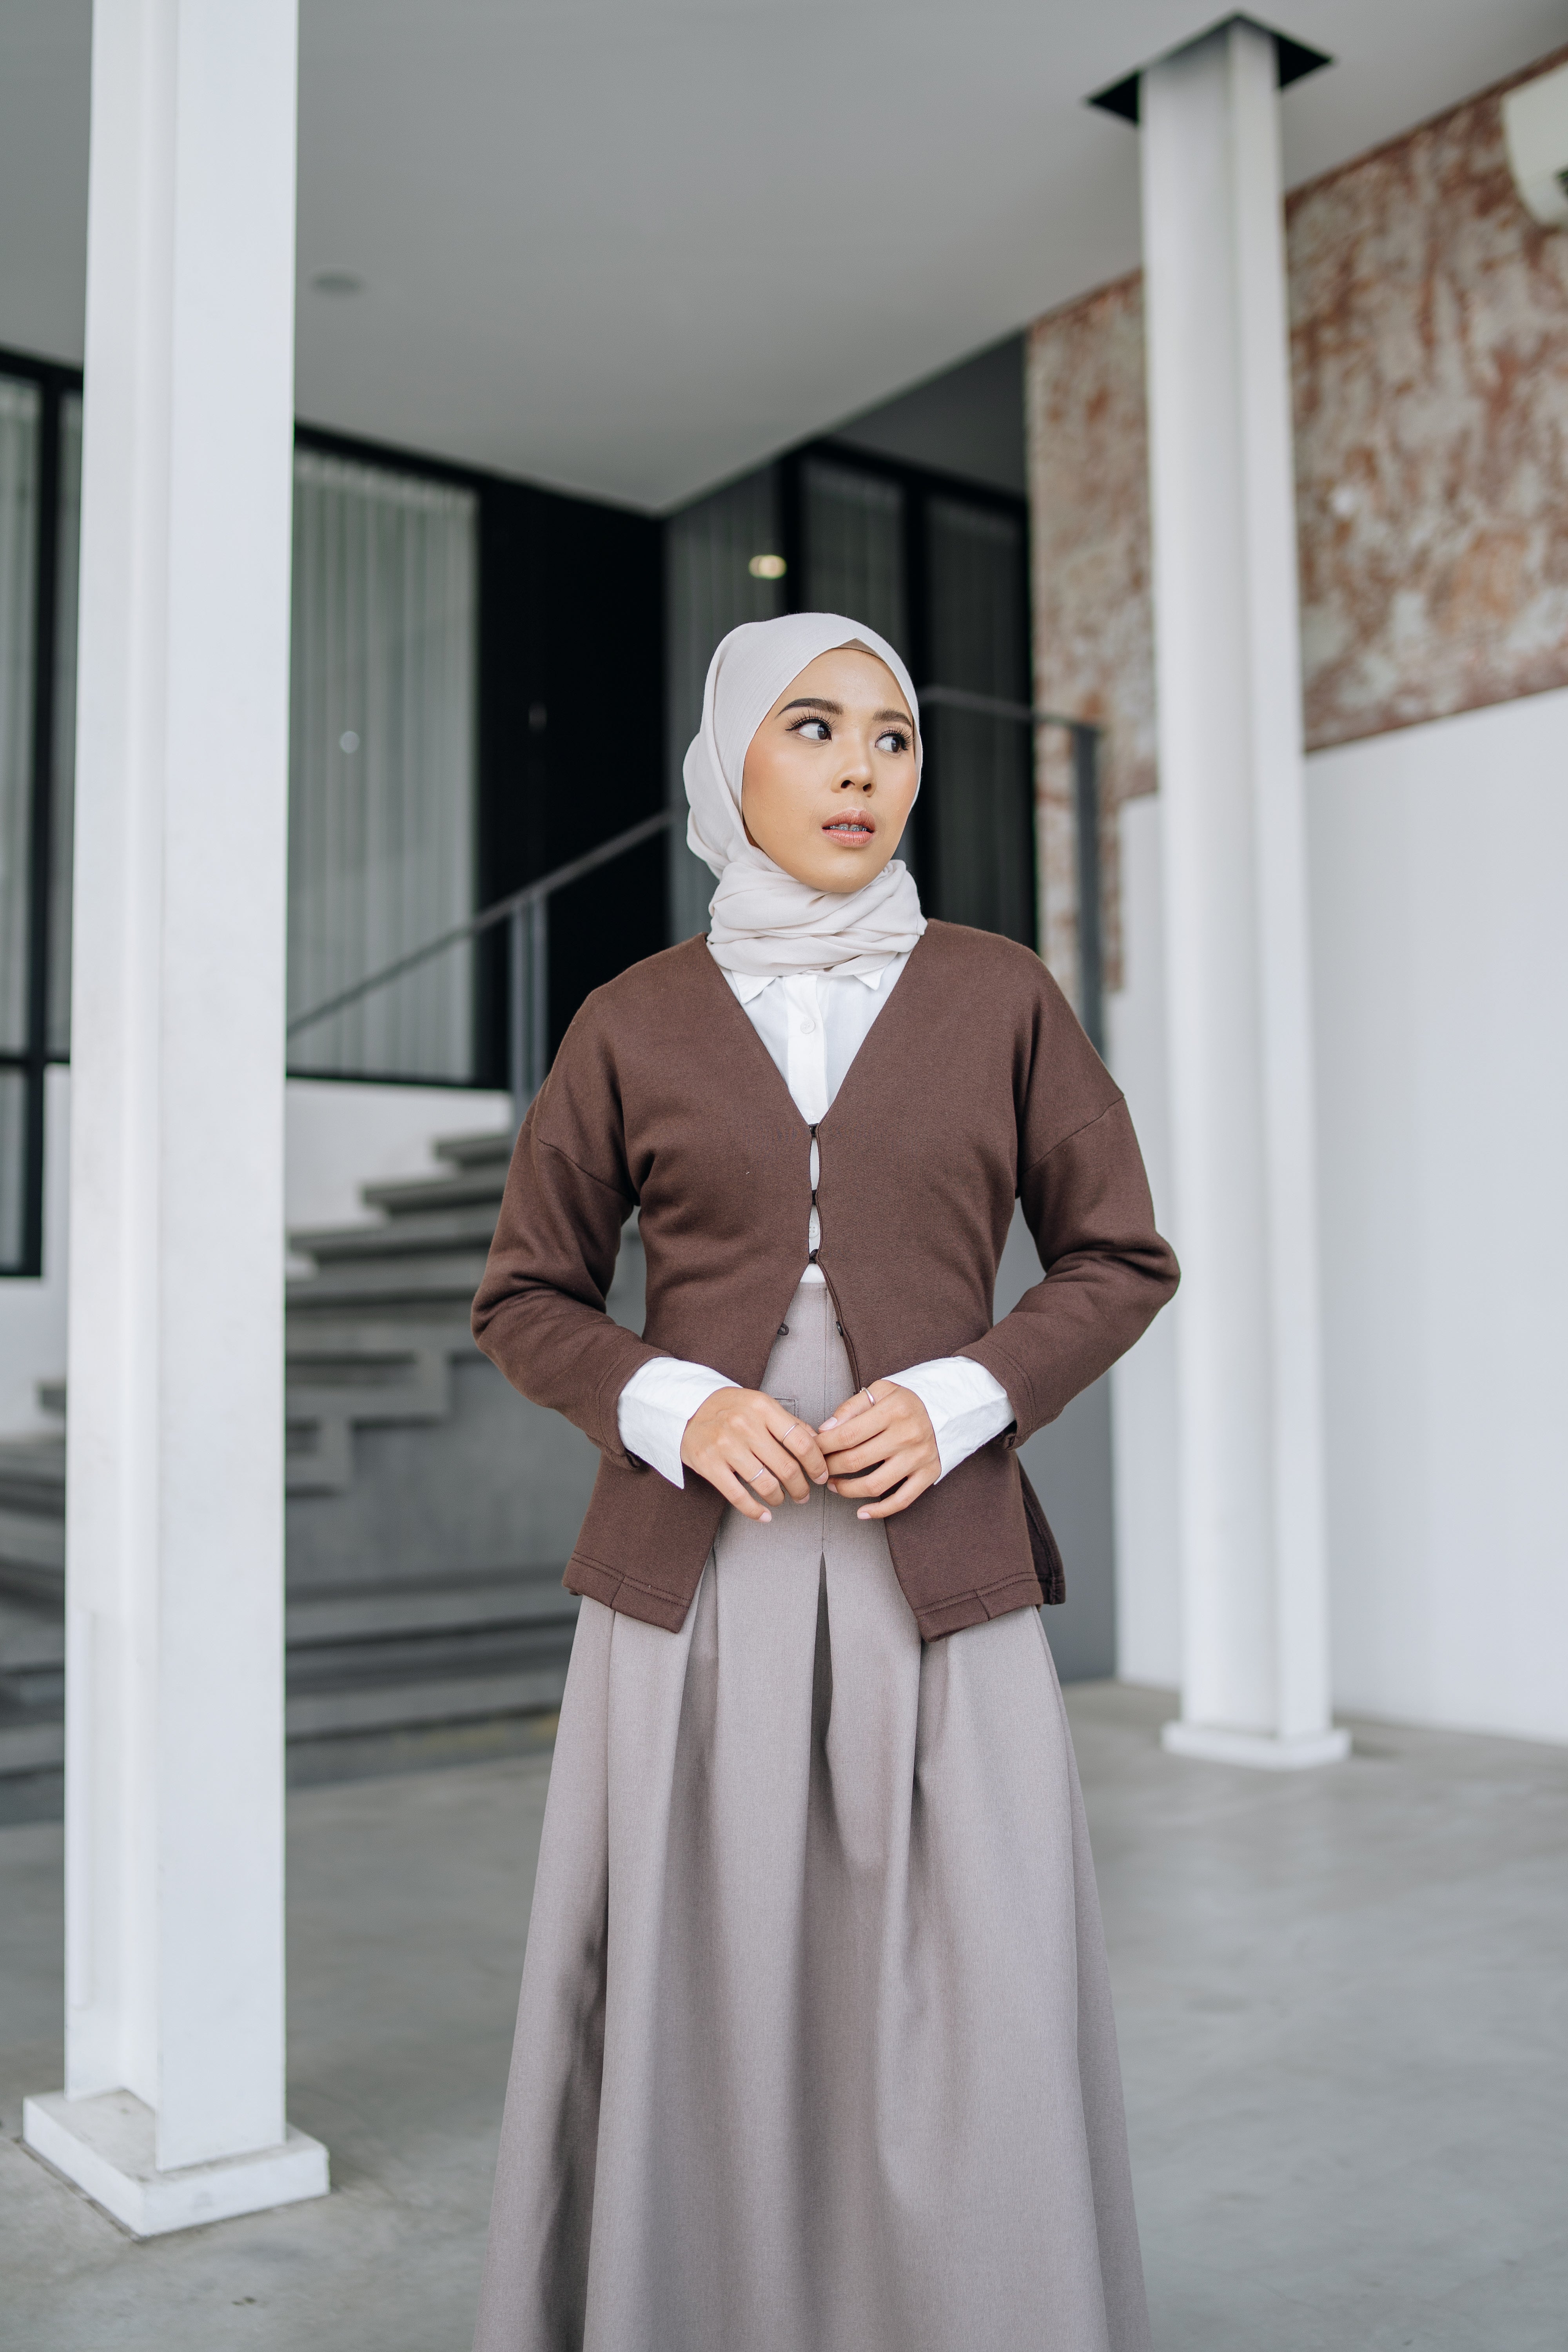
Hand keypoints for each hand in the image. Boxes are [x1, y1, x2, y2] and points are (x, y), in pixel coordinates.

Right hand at [680, 1388, 831, 1521]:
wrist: (685, 1408)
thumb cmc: (728, 1408)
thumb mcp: (760, 1404)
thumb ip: (788, 1423)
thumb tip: (818, 1443)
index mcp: (762, 1407)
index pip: (800, 1440)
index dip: (816, 1463)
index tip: (821, 1476)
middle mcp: (745, 1425)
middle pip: (786, 1466)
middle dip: (801, 1487)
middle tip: (804, 1494)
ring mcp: (725, 1445)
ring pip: (764, 1484)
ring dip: (779, 1498)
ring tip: (782, 1499)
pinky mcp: (709, 1464)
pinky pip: (738, 1496)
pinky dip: (754, 1511)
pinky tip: (764, 1515)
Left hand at [817, 1382, 938, 1519]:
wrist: (949, 1407)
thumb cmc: (909, 1401)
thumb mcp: (881, 1391)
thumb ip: (852, 1407)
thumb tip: (825, 1429)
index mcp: (893, 1411)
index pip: (847, 1434)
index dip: (823, 1446)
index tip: (813, 1449)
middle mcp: (907, 1435)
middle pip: (856, 1460)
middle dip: (830, 1467)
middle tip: (819, 1467)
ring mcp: (919, 1457)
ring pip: (874, 1485)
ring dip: (847, 1490)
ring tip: (834, 1485)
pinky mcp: (929, 1474)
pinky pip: (901, 1500)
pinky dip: (879, 1511)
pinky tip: (861, 1512)